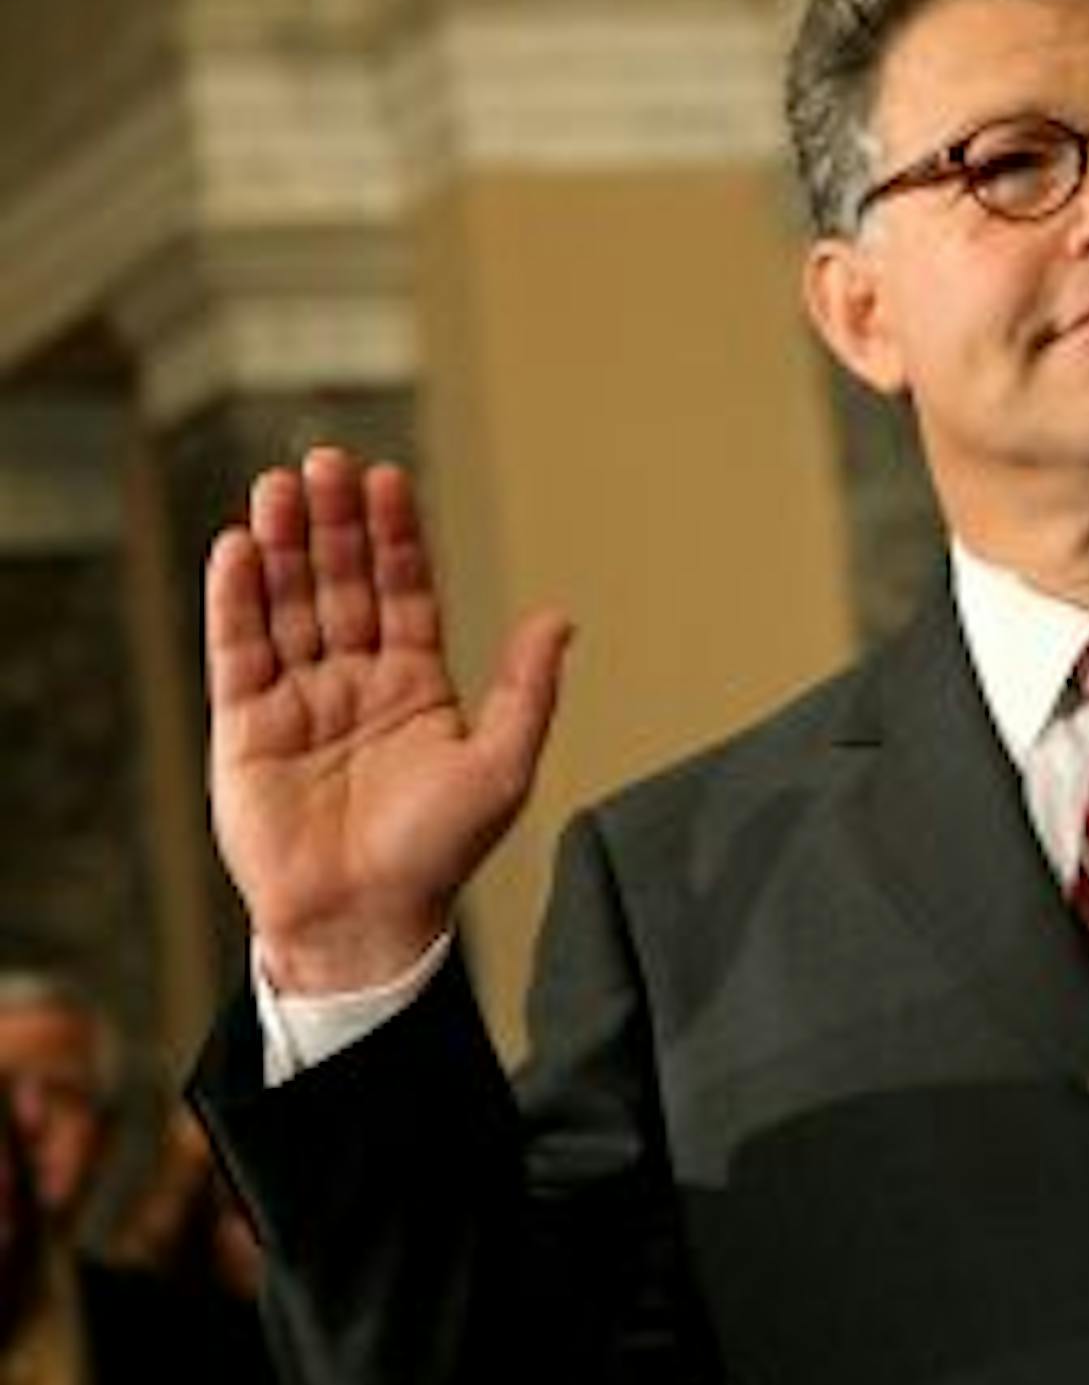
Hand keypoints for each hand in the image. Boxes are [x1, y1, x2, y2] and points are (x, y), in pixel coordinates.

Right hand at [207, 447, 570, 992]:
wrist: (362, 922)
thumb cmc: (436, 855)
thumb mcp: (500, 768)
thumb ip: (527, 691)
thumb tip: (559, 617)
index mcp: (416, 683)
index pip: (405, 589)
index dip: (396, 536)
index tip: (389, 480)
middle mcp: (355, 680)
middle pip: (340, 582)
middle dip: (333, 523)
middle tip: (326, 461)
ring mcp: (298, 699)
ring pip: (287, 604)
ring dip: (282, 545)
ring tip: (279, 485)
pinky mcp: (244, 727)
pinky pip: (237, 651)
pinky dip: (234, 599)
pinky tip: (237, 547)